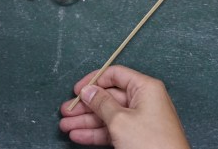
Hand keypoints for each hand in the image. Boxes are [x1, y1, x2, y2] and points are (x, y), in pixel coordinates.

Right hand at [60, 65, 189, 148]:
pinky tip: (79, 136)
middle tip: (65, 111)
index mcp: (145, 88)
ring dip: (86, 121)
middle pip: (109, 97)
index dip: (95, 81)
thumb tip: (88, 90)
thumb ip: (101, 103)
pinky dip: (96, 133)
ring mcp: (140, 120)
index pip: (116, 75)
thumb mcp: (120, 120)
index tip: (76, 90)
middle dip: (86, 105)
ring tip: (65, 126)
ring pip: (108, 115)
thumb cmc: (152, 143)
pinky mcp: (136, 137)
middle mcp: (144, 101)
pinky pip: (112, 130)